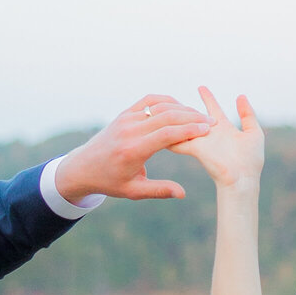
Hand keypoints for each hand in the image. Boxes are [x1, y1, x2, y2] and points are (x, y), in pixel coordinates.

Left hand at [54, 94, 212, 202]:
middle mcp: (129, 130)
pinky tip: (180, 108)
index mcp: (133, 150)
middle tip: (211, 122)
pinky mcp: (124, 113)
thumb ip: (159, 190)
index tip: (208, 131)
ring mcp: (126, 119)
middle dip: (192, 118)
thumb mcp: (133, 191)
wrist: (84, 167)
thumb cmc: (110, 182)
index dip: (189, 131)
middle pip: (167, 117)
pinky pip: (149, 100)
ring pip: (160, 107)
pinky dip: (166, 101)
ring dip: (182, 109)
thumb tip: (182, 194)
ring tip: (199, 116)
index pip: (167, 134)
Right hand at [169, 87, 263, 189]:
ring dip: (175, 116)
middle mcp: (210, 133)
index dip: (207, 97)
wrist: (242, 180)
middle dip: (185, 105)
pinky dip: (169, 133)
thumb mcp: (254, 133)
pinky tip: (157, 124)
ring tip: (165, 105)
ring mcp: (201, 141)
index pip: (213, 108)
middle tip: (173, 97)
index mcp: (223, 128)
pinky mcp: (195, 149)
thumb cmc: (251, 161)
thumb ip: (247, 114)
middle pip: (194, 115)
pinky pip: (179, 140)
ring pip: (184, 125)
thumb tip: (240, 96)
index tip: (201, 87)